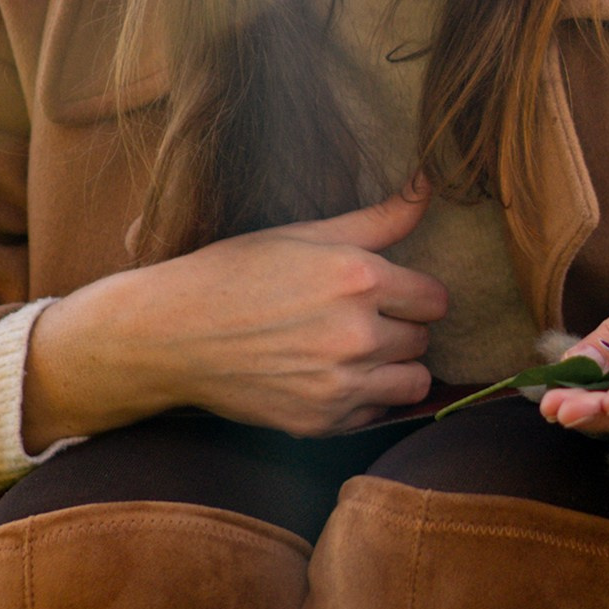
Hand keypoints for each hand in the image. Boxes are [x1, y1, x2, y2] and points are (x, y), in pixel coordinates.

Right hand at [24, 187, 449, 443]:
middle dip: (400, 328)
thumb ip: (376, 219)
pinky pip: (376, 413)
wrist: (173, 334)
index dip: (414, 294)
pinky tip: (328, 377)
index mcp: (357, 278)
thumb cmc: (235, 272)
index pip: (435, 299)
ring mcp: (340, 384)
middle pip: (424, 339)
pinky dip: (363, 399)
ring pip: (413, 382)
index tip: (391, 294)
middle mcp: (356, 334)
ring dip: (394, 368)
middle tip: (360, 320)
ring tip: (357, 353)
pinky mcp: (322, 422)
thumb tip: (428, 187)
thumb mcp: (303, 233)